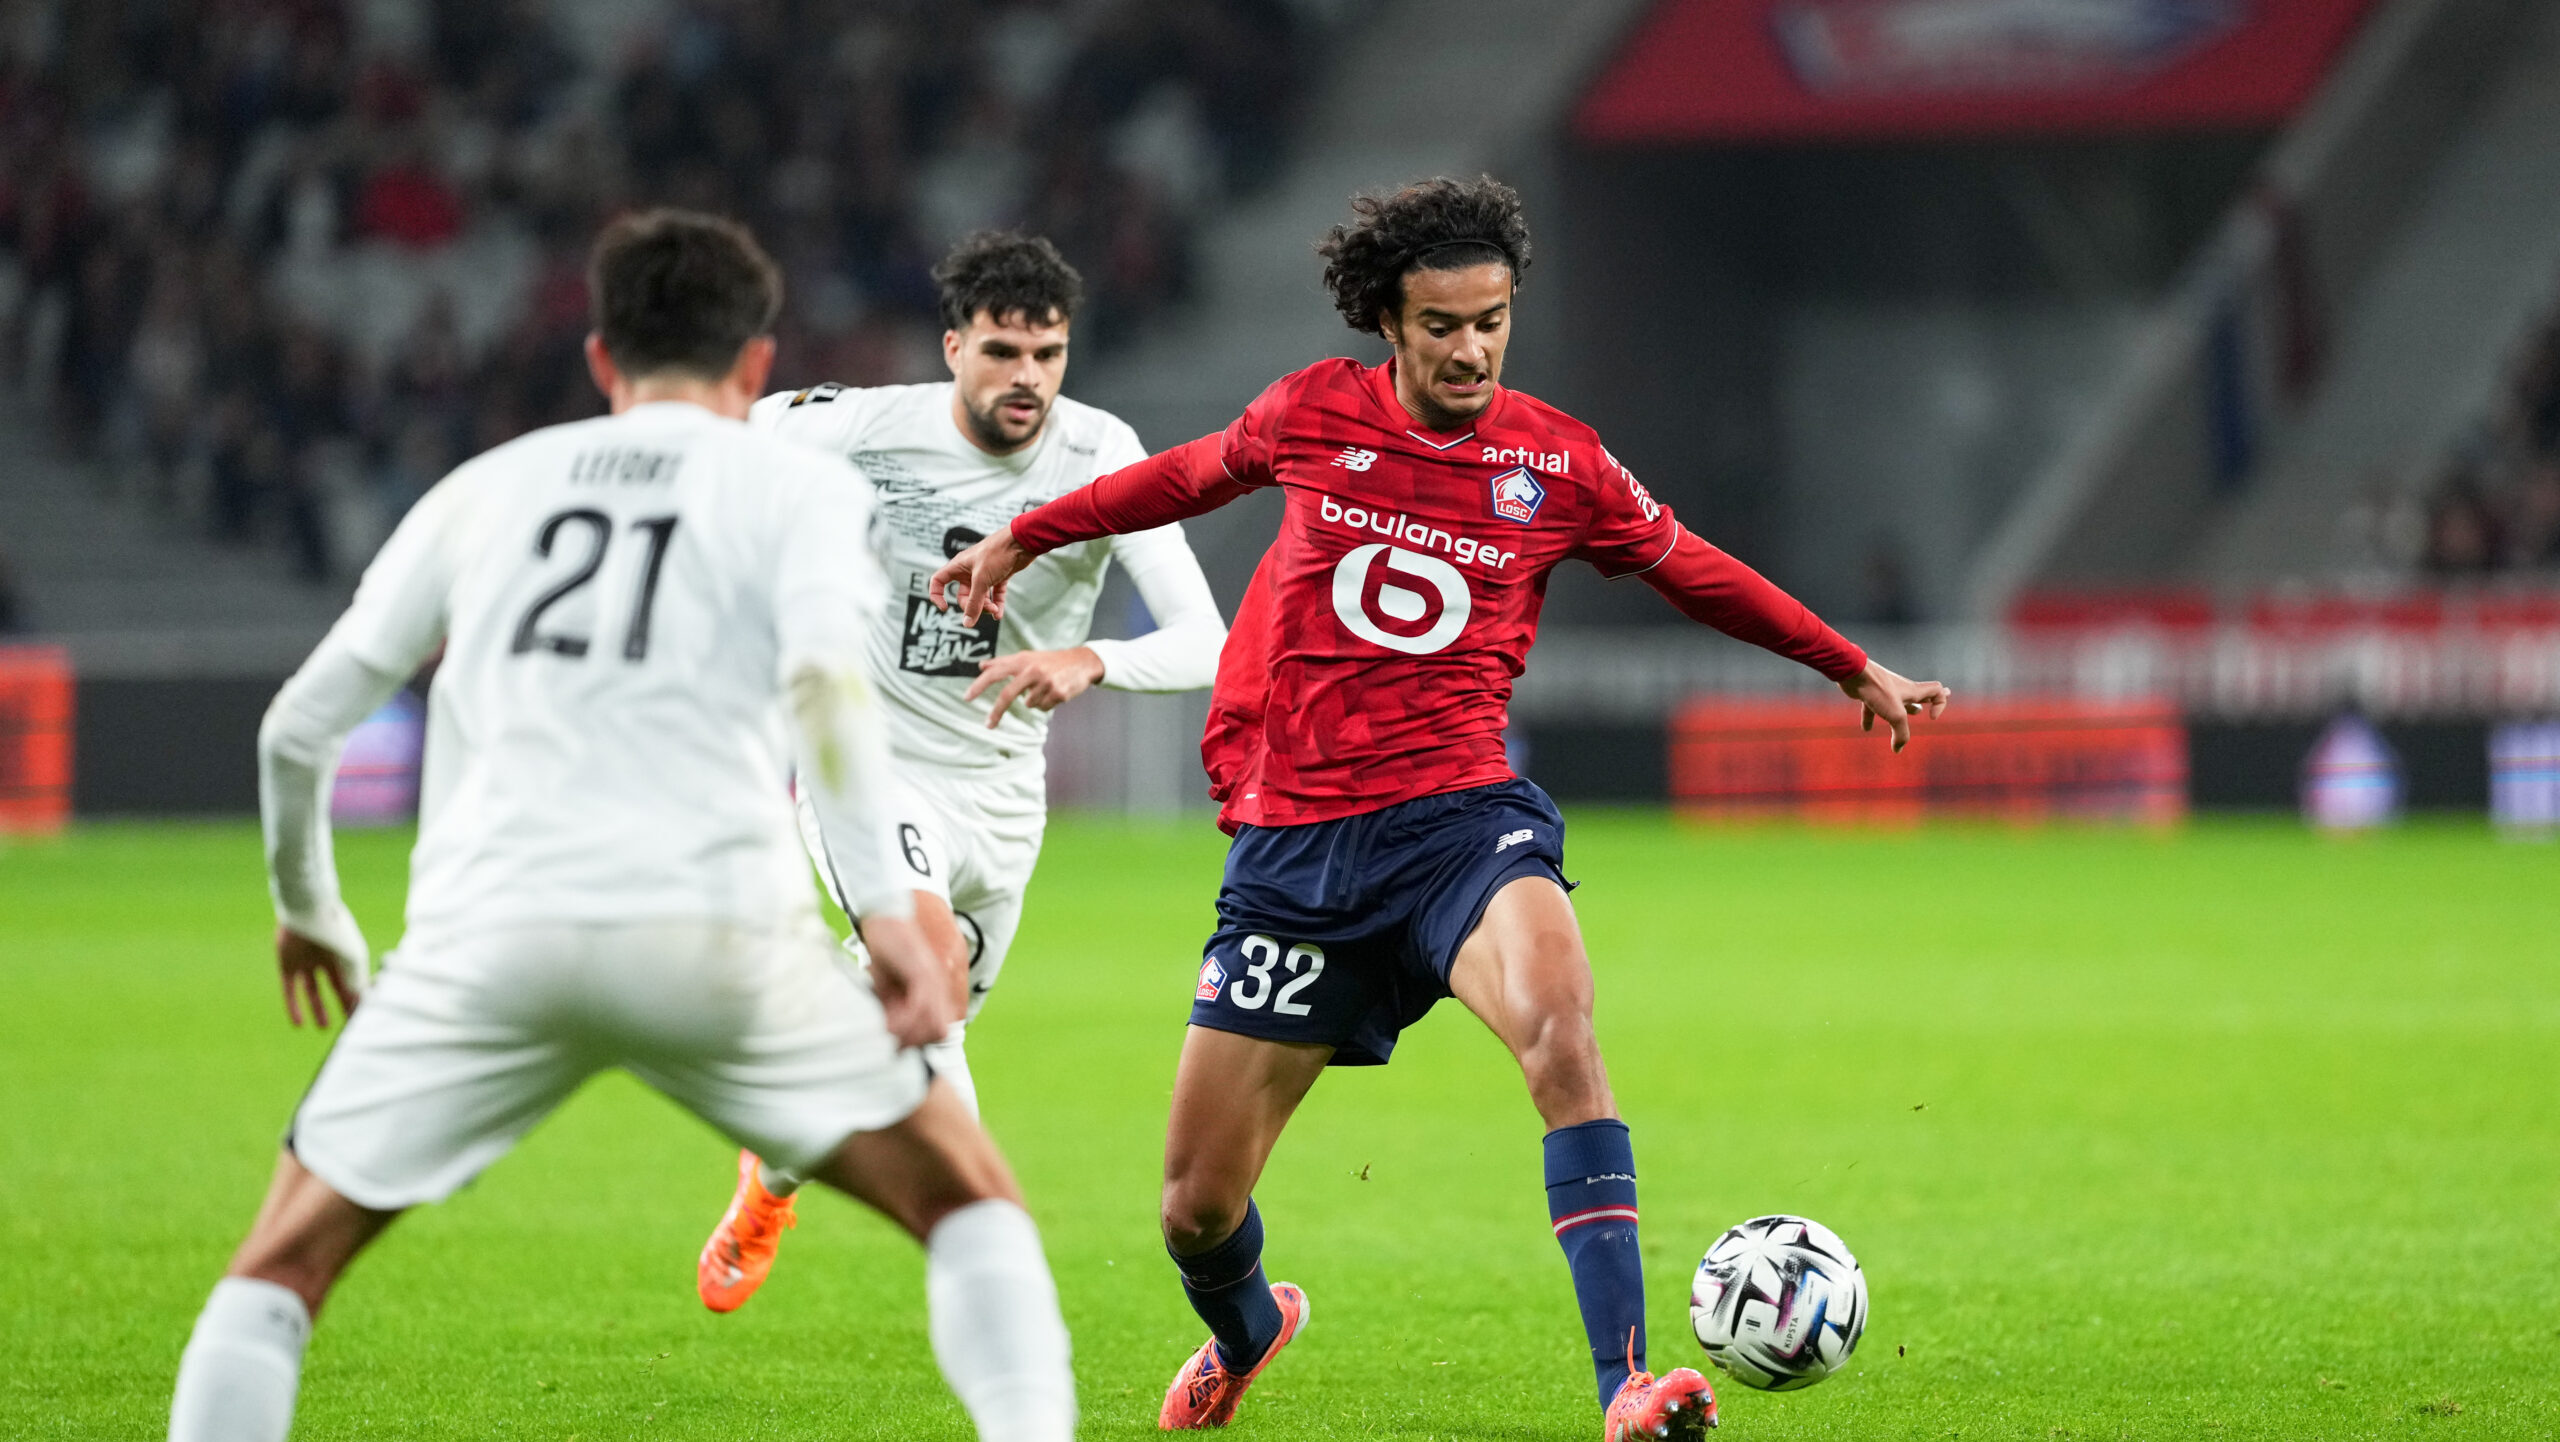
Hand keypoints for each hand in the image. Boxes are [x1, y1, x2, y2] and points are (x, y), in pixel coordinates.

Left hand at [277, 927, 363, 1027]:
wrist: (306, 910)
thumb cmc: (334, 930)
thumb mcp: (351, 957)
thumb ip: (355, 979)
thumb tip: (358, 1002)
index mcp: (345, 955)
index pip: (352, 982)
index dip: (356, 1000)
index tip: (360, 1018)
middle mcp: (326, 959)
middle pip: (334, 988)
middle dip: (340, 1005)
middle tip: (345, 1026)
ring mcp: (306, 962)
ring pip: (312, 991)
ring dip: (317, 1009)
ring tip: (324, 1027)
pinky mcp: (287, 965)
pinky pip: (290, 989)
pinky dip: (293, 1006)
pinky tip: (298, 1024)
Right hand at [859, 913, 964, 1048]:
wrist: (884, 917)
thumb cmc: (885, 952)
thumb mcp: (888, 987)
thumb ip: (894, 1009)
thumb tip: (889, 1037)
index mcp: (935, 993)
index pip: (939, 1032)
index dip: (918, 1041)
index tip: (896, 1040)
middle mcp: (939, 988)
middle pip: (939, 1033)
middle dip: (913, 1040)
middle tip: (889, 1034)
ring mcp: (933, 980)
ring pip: (933, 1025)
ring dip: (907, 1031)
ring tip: (886, 1025)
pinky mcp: (922, 972)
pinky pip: (921, 1007)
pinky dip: (904, 1017)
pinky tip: (886, 1014)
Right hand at [927, 524, 1035, 624]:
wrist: (1022, 542)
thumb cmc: (998, 554)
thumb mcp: (982, 580)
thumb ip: (974, 603)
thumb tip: (967, 623)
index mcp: (959, 566)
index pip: (938, 581)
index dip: (937, 595)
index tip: (945, 608)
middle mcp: (969, 570)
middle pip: (963, 595)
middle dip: (973, 606)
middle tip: (985, 609)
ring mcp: (984, 574)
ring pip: (980, 596)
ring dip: (986, 607)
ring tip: (995, 611)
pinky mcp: (999, 576)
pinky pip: (994, 594)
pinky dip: (997, 604)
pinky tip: (999, 614)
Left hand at [965, 646, 1104, 727]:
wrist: (1082, 662)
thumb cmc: (1050, 660)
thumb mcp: (1027, 657)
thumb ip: (1004, 662)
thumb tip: (981, 665)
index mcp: (1022, 660)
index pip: (995, 672)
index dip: (979, 685)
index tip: (966, 698)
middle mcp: (1032, 670)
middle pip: (1008, 695)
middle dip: (996, 712)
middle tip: (988, 725)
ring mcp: (1046, 683)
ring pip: (1029, 704)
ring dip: (1034, 701)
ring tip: (1046, 688)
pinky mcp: (1058, 694)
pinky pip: (1043, 707)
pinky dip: (1047, 703)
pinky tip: (1056, 692)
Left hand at [1838, 660, 1950, 751]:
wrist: (1854, 673)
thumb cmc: (1878, 690)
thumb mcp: (1896, 715)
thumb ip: (1901, 734)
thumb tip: (1898, 750)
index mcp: (1913, 691)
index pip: (1937, 691)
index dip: (1940, 704)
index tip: (1931, 717)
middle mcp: (1901, 689)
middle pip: (1918, 696)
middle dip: (1926, 702)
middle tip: (1934, 707)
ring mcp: (1885, 691)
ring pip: (1896, 703)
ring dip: (1899, 713)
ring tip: (1897, 722)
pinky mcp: (1870, 694)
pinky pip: (1873, 708)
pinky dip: (1871, 718)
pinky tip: (1866, 729)